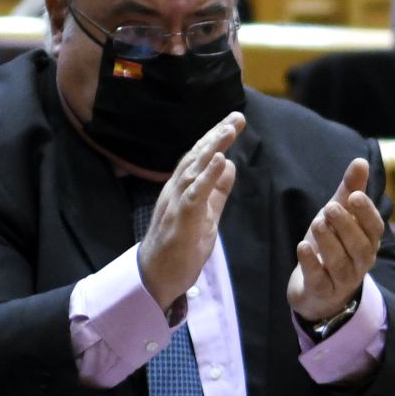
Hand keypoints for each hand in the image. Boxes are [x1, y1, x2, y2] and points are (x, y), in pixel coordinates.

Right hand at [135, 111, 243, 298]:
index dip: (217, 138)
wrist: (156, 278)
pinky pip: (195, 194)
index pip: (200, 158)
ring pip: (194, 169)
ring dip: (213, 148)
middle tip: (238, 117)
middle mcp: (176, 190)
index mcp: (182, 189)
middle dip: (217, 135)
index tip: (235, 121)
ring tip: (230, 130)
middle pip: (197, 156)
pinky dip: (208, 176)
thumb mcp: (206, 215)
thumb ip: (217, 191)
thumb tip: (229, 164)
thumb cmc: (179, 247)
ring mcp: (176, 203)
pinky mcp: (180, 219)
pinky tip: (221, 160)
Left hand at [288, 157, 383, 328]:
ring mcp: (341, 280)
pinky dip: (311, 263)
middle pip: (359, 246)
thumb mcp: (339, 216)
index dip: (366, 213)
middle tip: (330, 207)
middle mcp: (360, 263)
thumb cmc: (332, 246)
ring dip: (329, 242)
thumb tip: (361, 160)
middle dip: (346, 226)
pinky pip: (319, 279)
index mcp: (368, 242)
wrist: (317, 290)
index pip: (375, 228)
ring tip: (317, 223)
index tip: (354, 196)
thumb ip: (350, 190)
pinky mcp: (321, 291)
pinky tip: (303, 246)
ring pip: (340, 263)